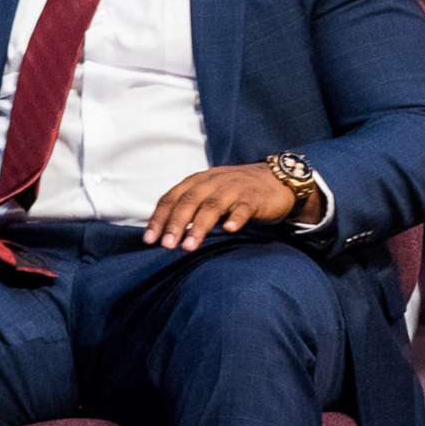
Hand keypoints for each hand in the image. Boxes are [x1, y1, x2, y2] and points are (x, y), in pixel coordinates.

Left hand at [143, 163, 304, 249]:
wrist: (275, 179)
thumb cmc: (234, 192)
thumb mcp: (207, 194)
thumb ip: (188, 208)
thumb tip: (162, 234)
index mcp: (196, 182)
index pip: (171, 199)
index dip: (159, 219)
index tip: (149, 240)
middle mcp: (212, 182)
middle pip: (188, 202)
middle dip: (175, 224)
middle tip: (166, 246)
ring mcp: (233, 189)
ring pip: (212, 207)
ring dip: (199, 227)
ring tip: (189, 246)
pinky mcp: (254, 198)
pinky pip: (243, 208)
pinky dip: (236, 218)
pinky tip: (230, 230)